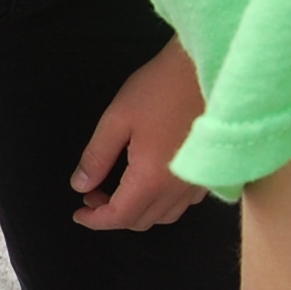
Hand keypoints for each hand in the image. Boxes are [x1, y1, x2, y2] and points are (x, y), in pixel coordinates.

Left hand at [71, 35, 209, 230]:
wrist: (213, 69)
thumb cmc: (161, 88)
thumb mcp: (118, 118)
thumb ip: (97, 156)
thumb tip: (81, 185)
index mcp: (150, 180)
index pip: (119, 217)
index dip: (94, 220)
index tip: (78, 212)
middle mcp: (176, 191)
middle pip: (141, 221)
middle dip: (113, 214)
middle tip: (94, 192)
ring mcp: (197, 184)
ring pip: (164, 215)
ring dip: (139, 211)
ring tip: (120, 188)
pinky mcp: (211, 173)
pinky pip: (184, 202)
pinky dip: (163, 202)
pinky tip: (152, 182)